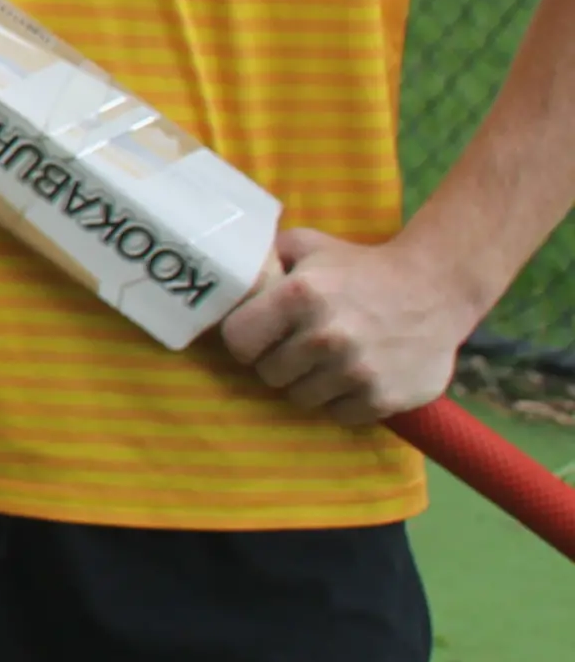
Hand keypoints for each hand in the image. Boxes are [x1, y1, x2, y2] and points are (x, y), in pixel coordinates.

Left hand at [217, 224, 486, 425]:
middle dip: (278, 361)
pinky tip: (354, 375)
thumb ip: (264, 257)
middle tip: (301, 345)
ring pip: (300, 398)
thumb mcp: (309, 247)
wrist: (437, 290)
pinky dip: (341, 400)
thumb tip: (224, 272)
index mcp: (298, 296)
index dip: (244, 340)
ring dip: (309, 382)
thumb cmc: (362, 267)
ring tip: (330, 359)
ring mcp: (356, 371)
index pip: (237, 341)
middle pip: (267, 374)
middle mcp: (325, 336)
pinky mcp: (382, 399)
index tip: (258, 336)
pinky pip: (337, 415)